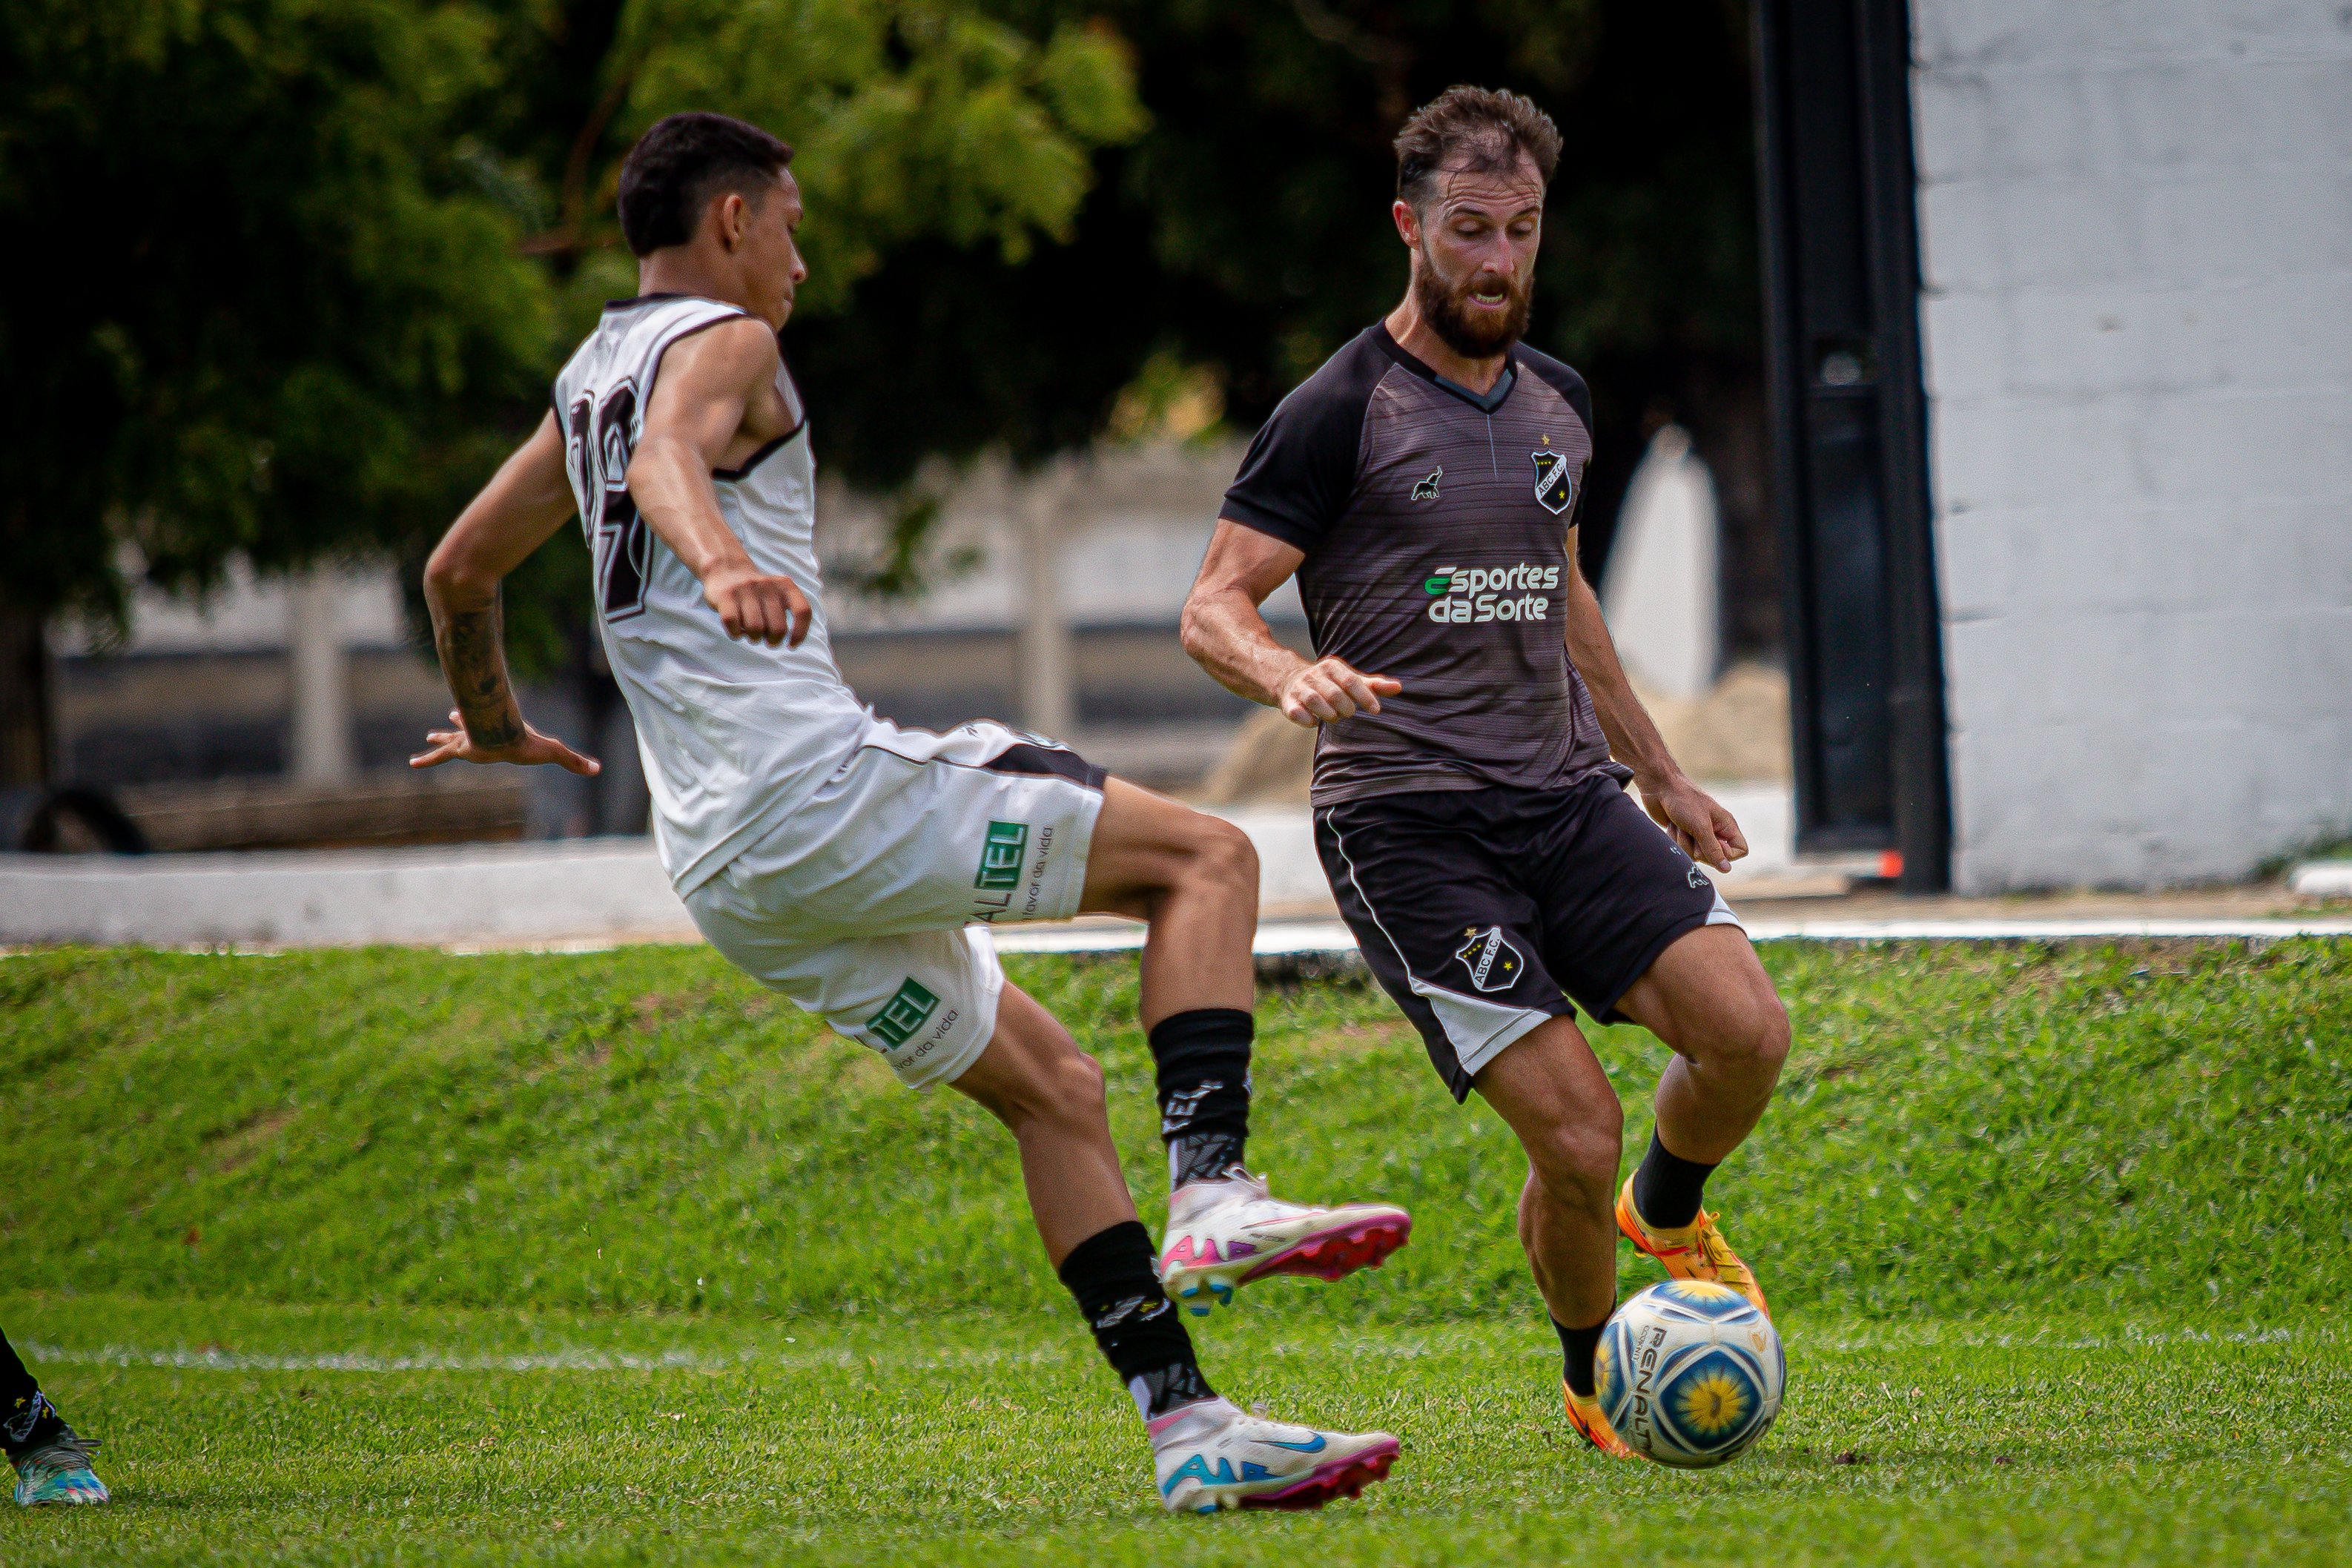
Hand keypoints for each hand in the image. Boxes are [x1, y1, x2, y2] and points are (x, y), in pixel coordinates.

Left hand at [409, 711, 601, 774]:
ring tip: (427, 737)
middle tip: (446, 721)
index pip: (493, 727)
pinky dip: (428, 760)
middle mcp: (484, 734)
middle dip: (458, 726)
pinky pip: (442, 756)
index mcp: (502, 735)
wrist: (505, 737)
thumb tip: (598, 769)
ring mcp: (471, 740)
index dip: (491, 721)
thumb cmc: (529, 743)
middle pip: (469, 729)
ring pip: (452, 740)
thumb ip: (574, 761)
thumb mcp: (554, 753)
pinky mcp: (461, 748)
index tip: (475, 713)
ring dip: (441, 739)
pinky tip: (412, 763)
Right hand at [704, 563, 810, 646]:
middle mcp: (767, 585)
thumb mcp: (779, 595)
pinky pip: (734, 625)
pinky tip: (736, 630)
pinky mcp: (726, 595)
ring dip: (753, 638)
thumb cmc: (757, 594)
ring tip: (751, 633)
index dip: (800, 633)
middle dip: (773, 641)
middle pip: (778, 628)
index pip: (802, 611)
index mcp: (785, 585)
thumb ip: (791, 611)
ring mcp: (746, 589)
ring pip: (755, 629)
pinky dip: (736, 634)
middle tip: (767, 640)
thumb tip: (792, 642)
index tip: (791, 645)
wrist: (726, 570)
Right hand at [1277, 657, 1403, 726]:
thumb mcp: (1351, 681)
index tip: (1376, 710)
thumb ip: (1374, 685)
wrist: (1291, 681)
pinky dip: (1308, 721)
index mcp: (1332, 667)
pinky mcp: (1288, 703)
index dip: (1365, 697)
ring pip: (1315, 702)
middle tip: (1348, 712)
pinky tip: (1315, 721)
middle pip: (1335, 694)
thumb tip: (1399, 688)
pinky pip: (1297, 714)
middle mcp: (1314, 675)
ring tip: (1334, 717)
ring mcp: (1300, 689)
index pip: (1351, 681)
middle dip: (1346, 708)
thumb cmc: (1331, 684)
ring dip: (1329, 715)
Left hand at [1640, 773, 1746, 872]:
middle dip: (1699, 847)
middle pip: (1714, 857)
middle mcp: (1715, 831)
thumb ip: (1713, 850)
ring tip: (1680, 824)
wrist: (1660, 788)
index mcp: (1726, 825)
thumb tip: (1726, 869)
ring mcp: (1698, 834)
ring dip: (1684, 841)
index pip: (1740, 850)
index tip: (1713, 844)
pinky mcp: (1683, 836)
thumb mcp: (1701, 827)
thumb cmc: (1683, 801)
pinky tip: (1672, 825)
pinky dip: (1675, 839)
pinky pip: (1682, 850)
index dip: (1727, 854)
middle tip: (1692, 831)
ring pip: (1695, 855)